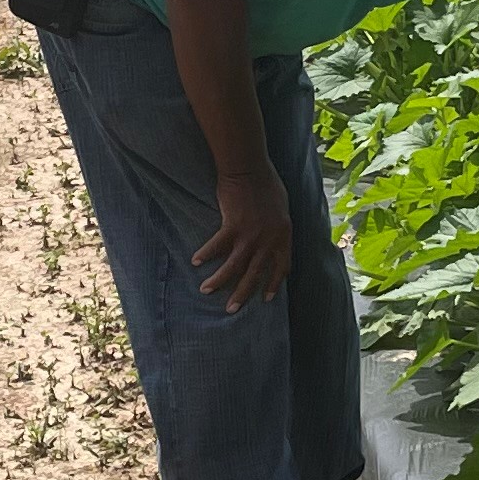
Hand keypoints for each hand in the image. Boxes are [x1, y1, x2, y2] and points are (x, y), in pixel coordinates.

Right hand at [192, 172, 292, 307]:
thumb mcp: (281, 208)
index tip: (267, 297)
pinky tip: (195, 261)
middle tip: (232, 309)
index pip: (281, 267)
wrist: (250, 170)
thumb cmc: (267, 183)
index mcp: (283, 236)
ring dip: (219, 281)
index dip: (274, 283)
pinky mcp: (232, 226)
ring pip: (233, 266)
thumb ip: (278, 227)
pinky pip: (216, 246)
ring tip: (206, 291)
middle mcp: (268, 240)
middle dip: (242, 294)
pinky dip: (205, 254)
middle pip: (254, 274)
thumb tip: (274, 237)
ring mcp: (250, 235)